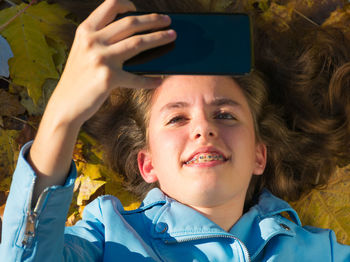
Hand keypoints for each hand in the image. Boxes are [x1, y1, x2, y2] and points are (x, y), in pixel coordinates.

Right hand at [48, 0, 175, 126]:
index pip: (109, 6)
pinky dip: (150, 81)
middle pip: (130, 23)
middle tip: (168, 20)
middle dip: (152, 20)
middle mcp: (92, 41)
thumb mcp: (83, 53)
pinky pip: (137, 78)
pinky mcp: (109, 78)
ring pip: (138, 43)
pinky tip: (159, 81)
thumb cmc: (78, 79)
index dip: (127, 4)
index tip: (139, 9)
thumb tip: (136, 38)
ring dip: (159, 38)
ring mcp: (100, 59)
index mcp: (85, 31)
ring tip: (172, 36)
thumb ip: (102, 41)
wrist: (65, 104)